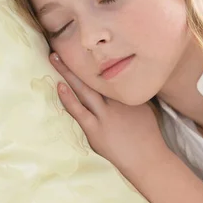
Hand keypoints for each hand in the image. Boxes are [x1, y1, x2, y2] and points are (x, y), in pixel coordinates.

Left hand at [50, 52, 170, 177]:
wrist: (148, 160)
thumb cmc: (148, 135)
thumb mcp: (143, 106)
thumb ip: (130, 93)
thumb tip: (121, 81)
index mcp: (128, 92)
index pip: (109, 70)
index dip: (95, 57)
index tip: (82, 44)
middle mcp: (116, 100)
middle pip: (94, 74)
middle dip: (77, 59)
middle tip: (62, 43)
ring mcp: (104, 115)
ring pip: (84, 89)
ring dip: (68, 72)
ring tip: (54, 57)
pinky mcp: (95, 130)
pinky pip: (79, 111)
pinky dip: (68, 98)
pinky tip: (59, 86)